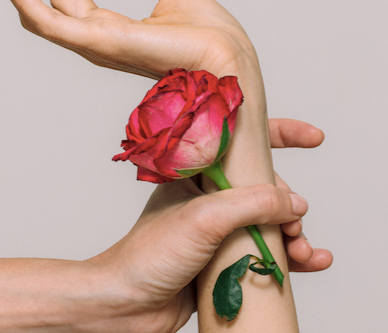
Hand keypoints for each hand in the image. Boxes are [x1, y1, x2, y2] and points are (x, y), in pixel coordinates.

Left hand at [87, 119, 330, 332]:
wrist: (128, 306)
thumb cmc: (150, 254)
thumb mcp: (204, 219)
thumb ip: (252, 204)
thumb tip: (294, 203)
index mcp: (197, 171)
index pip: (242, 141)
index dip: (280, 135)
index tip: (312, 137)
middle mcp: (209, 195)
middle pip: (263, 185)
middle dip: (288, 201)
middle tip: (294, 222)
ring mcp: (218, 227)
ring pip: (268, 220)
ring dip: (292, 232)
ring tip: (303, 250)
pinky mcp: (224, 257)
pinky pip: (265, 250)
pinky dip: (290, 256)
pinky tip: (311, 262)